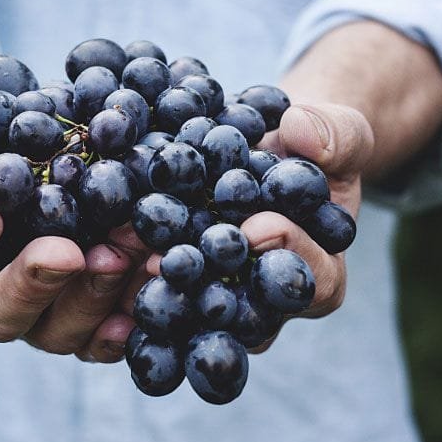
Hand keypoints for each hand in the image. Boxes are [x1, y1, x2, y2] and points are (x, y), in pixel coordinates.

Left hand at [123, 103, 373, 351]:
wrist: (272, 148)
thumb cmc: (314, 148)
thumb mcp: (340, 133)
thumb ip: (335, 136)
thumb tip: (301, 131)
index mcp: (319, 273)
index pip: (312, 281)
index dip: (289, 255)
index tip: (259, 226)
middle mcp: (266, 299)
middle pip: (243, 310)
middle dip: (209, 284)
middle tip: (173, 261)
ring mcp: (220, 293)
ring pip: (193, 307)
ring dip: (160, 285)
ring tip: (128, 255)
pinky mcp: (182, 278)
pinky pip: (159, 283)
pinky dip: (130, 266)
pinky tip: (102, 248)